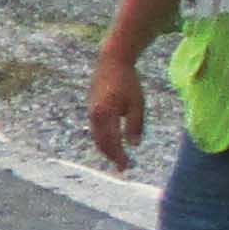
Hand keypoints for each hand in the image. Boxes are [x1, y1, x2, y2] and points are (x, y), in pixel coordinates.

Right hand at [87, 49, 148, 171]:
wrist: (111, 62)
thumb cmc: (128, 82)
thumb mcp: (137, 104)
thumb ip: (135, 125)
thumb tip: (134, 145)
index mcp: (106, 114)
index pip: (112, 142)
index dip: (118, 156)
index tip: (125, 167)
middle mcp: (94, 115)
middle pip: (101, 142)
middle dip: (111, 155)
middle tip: (122, 166)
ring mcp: (91, 111)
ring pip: (96, 136)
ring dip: (106, 148)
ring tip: (117, 156)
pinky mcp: (91, 108)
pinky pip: (95, 128)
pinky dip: (103, 138)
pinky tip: (112, 140)